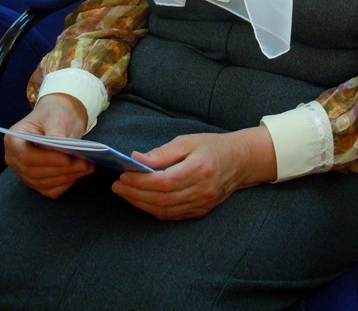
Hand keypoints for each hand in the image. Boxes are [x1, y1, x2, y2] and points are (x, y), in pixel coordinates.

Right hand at [4, 93, 94, 198]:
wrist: (58, 120)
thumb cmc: (53, 114)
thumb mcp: (55, 116)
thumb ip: (55, 131)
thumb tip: (60, 144)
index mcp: (13, 140)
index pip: (25, 156)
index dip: (46, 160)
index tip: (67, 159)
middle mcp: (14, 159)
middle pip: (35, 172)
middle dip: (62, 170)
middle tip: (85, 163)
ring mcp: (24, 173)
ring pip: (43, 183)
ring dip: (67, 177)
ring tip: (88, 167)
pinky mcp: (36, 182)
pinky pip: (50, 190)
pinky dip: (66, 184)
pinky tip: (80, 173)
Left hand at [111, 126, 276, 219]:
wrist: (240, 161)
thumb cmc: (211, 146)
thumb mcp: (187, 141)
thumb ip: (161, 153)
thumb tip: (135, 159)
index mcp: (199, 168)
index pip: (163, 182)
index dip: (140, 182)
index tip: (122, 176)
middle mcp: (202, 190)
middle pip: (161, 199)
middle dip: (135, 194)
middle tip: (117, 185)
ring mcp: (202, 204)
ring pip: (164, 210)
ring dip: (140, 203)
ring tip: (124, 193)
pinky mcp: (200, 211)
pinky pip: (172, 215)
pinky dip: (153, 210)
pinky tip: (141, 201)